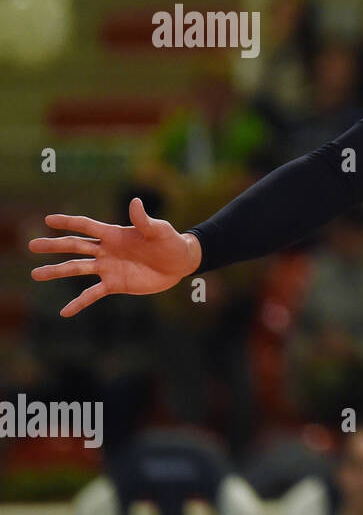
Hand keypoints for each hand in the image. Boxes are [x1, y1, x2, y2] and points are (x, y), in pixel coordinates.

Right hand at [29, 197, 201, 316]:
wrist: (179, 263)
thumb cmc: (170, 242)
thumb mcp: (159, 231)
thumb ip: (144, 220)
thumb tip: (135, 202)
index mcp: (114, 234)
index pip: (87, 226)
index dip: (68, 222)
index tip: (48, 219)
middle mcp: (106, 250)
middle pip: (75, 247)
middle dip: (54, 246)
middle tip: (31, 245)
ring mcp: (108, 268)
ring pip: (77, 269)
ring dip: (57, 271)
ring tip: (36, 274)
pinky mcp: (114, 284)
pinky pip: (92, 294)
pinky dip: (79, 303)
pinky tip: (64, 312)